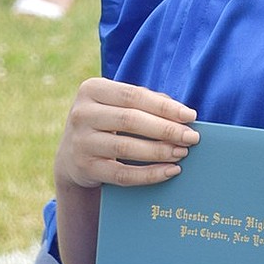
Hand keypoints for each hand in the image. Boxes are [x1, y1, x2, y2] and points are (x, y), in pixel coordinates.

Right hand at [54, 77, 198, 190]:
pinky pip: (121, 174)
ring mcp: (80, 142)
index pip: (134, 96)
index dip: (164, 107)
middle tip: (191, 137)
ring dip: (159, 151)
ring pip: (125, 147)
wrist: (72, 155)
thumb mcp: (118, 104)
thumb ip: (147, 101)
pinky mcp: (84, 168)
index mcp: (92, 89)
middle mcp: (81, 114)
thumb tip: (183, 114)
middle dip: (166, 129)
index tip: (190, 116)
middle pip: (130, 120)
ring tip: (182, 153)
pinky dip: (149, 174)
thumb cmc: (108, 122)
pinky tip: (169, 171)